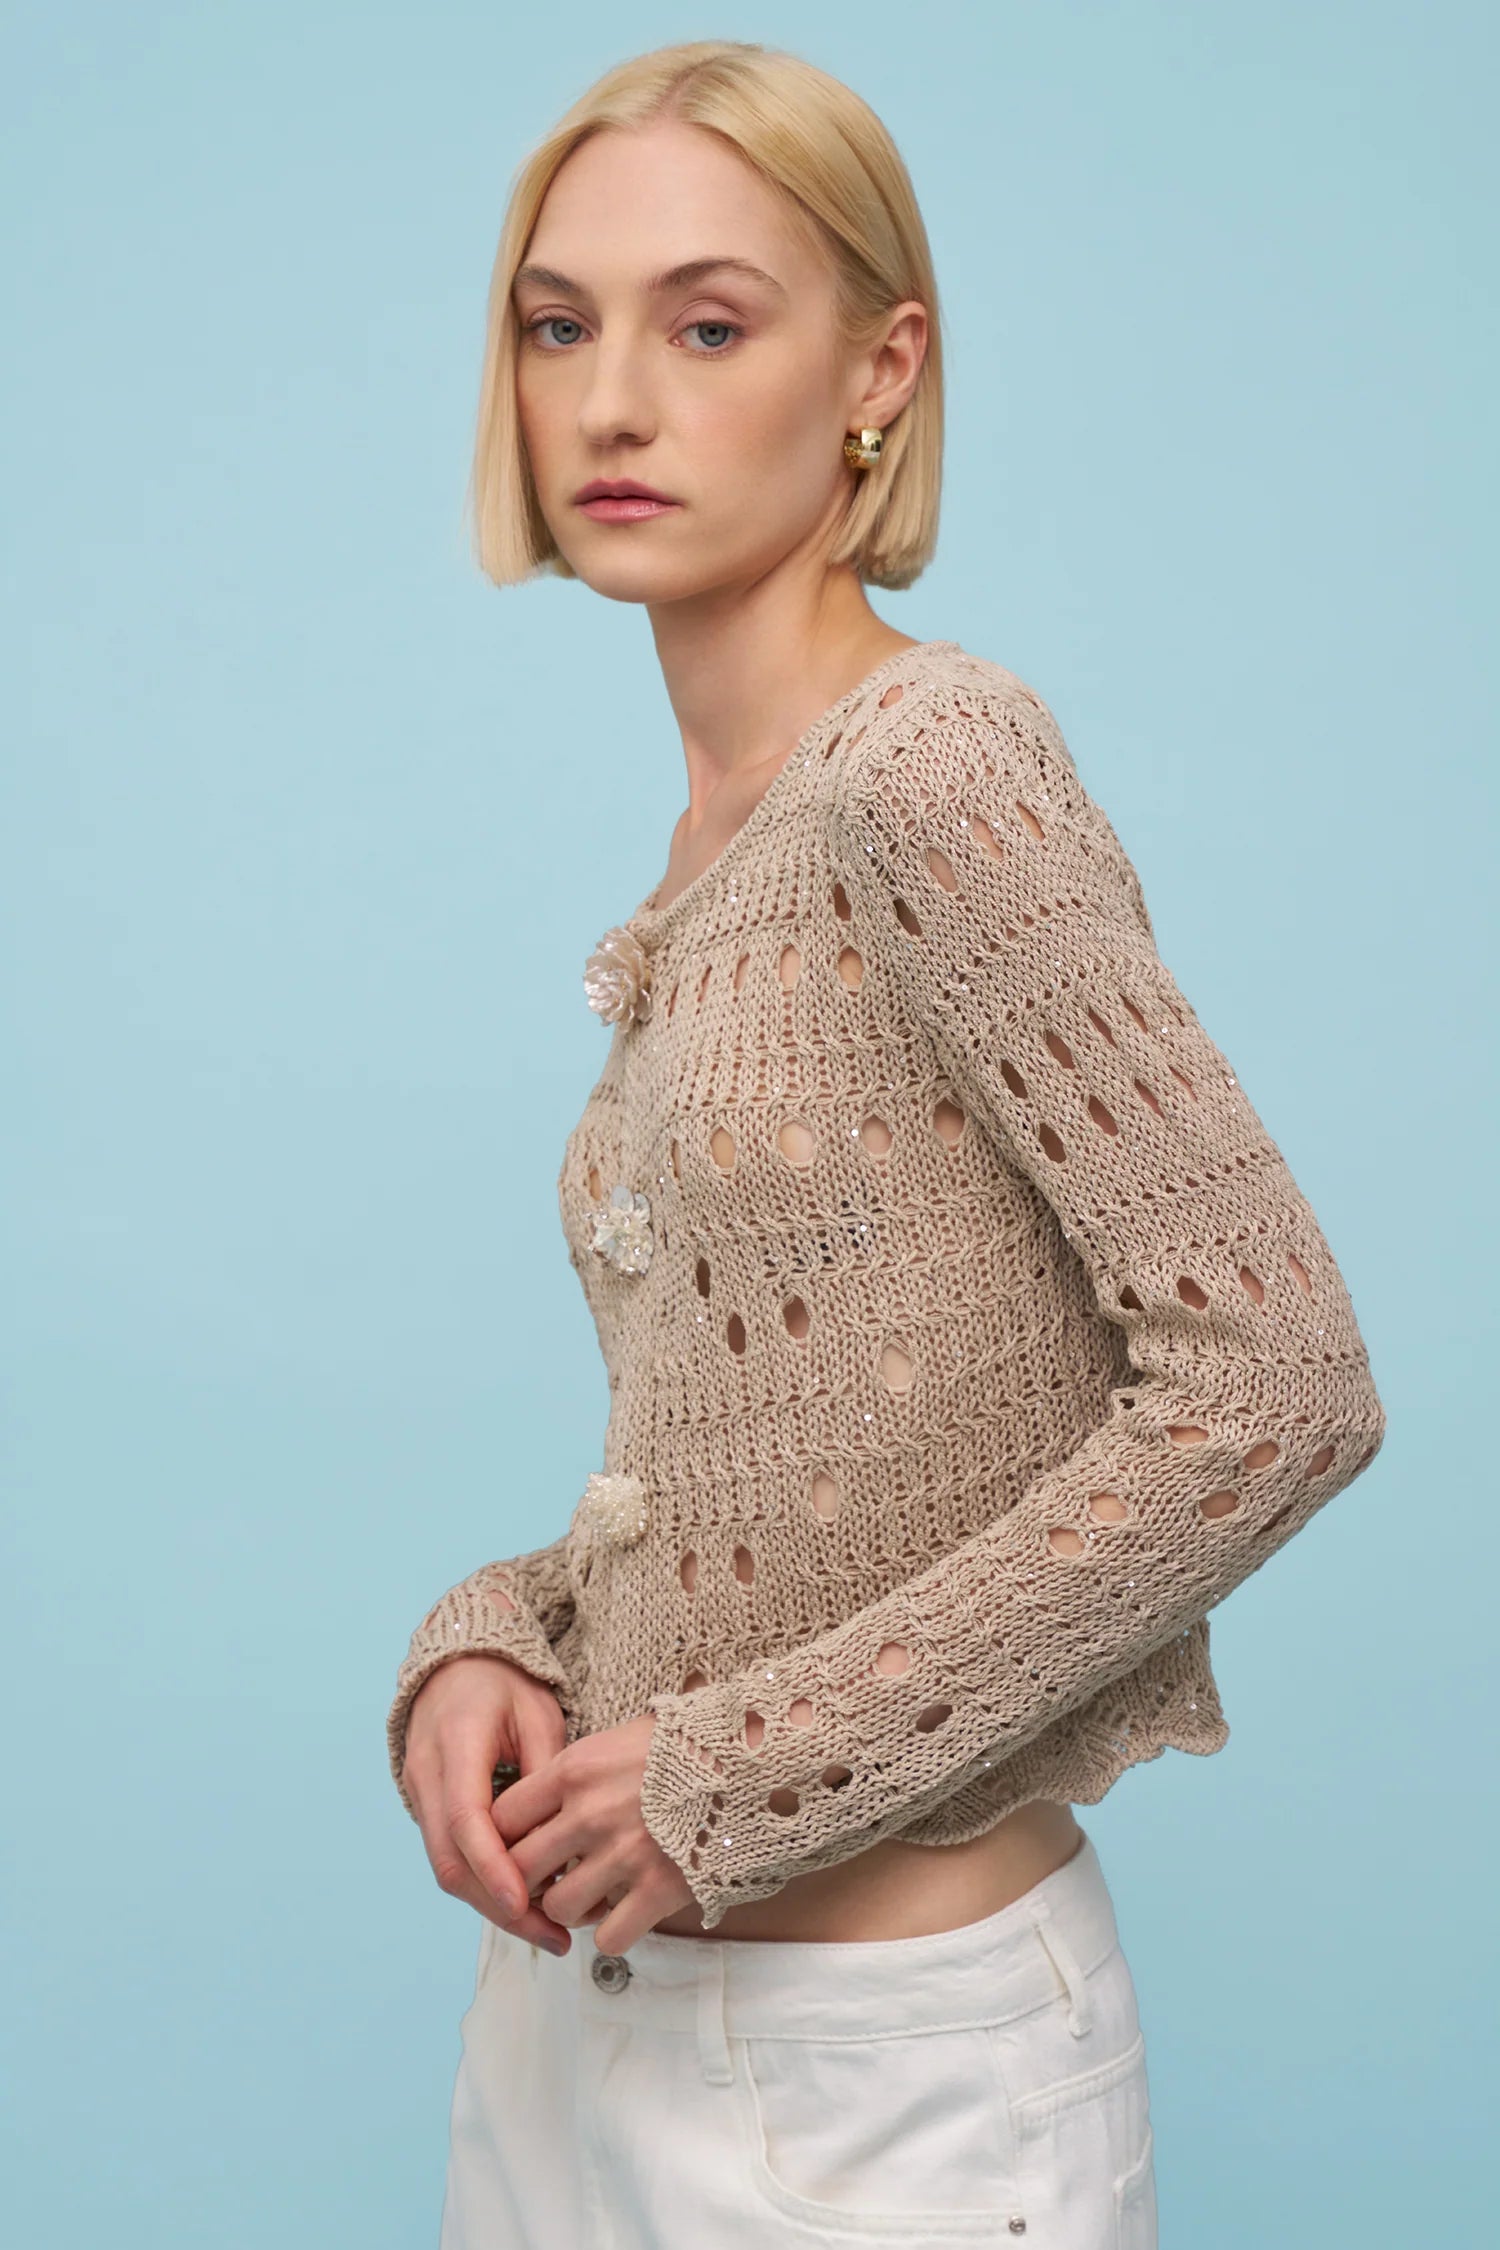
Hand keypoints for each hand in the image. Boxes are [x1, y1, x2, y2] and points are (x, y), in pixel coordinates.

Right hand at [402, 1653, 574, 1954]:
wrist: (455, 1665)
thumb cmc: (505, 1685)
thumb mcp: (539, 1714)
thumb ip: (546, 1773)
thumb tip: (562, 1842)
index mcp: (457, 1743)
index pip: (466, 1818)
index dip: (494, 1866)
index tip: (525, 1903)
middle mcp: (428, 1774)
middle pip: (450, 1860)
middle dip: (498, 1905)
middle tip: (552, 1936)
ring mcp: (419, 1793)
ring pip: (446, 1867)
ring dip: (492, 1904)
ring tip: (547, 1931)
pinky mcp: (425, 1807)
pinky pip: (449, 1856)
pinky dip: (483, 1884)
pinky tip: (523, 1901)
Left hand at [492, 1712, 697, 1954]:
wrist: (750, 1757)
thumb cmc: (685, 1744)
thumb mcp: (618, 1738)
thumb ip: (577, 1773)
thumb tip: (540, 1806)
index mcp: (576, 1770)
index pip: (503, 1816)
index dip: (502, 1838)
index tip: (517, 1845)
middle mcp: (590, 1813)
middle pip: (520, 1869)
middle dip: (527, 1882)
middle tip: (546, 1881)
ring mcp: (624, 1854)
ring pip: (559, 1908)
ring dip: (570, 1909)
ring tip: (591, 1895)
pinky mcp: (659, 1889)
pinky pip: (609, 1937)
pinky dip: (612, 1933)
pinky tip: (626, 1912)